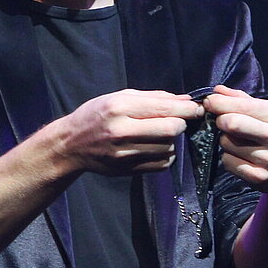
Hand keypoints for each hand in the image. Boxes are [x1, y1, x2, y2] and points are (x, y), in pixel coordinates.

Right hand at [57, 89, 202, 174]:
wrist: (70, 145)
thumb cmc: (95, 115)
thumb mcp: (118, 97)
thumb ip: (153, 98)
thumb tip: (184, 99)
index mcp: (119, 107)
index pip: (164, 108)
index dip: (187, 108)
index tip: (197, 108)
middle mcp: (121, 131)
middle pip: (170, 129)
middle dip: (182, 123)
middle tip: (180, 120)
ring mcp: (125, 153)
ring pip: (168, 147)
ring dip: (172, 140)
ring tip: (161, 133)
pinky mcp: (128, 170)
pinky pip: (162, 164)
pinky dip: (166, 155)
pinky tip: (156, 147)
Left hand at [203, 85, 267, 195]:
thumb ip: (245, 100)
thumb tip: (218, 90)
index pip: (242, 105)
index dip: (219, 103)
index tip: (209, 102)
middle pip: (232, 123)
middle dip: (220, 121)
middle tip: (222, 123)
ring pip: (226, 143)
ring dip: (226, 141)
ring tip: (240, 143)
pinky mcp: (260, 177)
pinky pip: (228, 162)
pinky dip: (229, 158)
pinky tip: (242, 158)